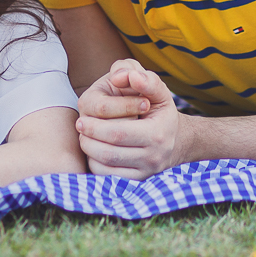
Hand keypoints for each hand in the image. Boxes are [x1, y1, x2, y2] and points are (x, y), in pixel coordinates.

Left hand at [76, 59, 184, 179]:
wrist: (176, 139)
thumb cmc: (159, 109)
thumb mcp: (158, 90)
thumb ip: (144, 79)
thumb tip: (125, 76)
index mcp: (157, 134)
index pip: (118, 133)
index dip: (95, 127)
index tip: (81, 118)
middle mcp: (153, 156)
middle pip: (109, 152)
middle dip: (89, 138)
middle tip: (79, 125)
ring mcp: (145, 171)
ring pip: (107, 166)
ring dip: (90, 151)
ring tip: (84, 136)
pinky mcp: (137, 180)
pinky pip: (108, 176)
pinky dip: (95, 163)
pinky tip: (94, 149)